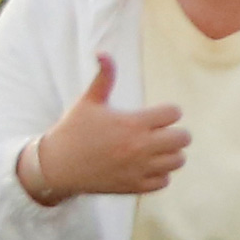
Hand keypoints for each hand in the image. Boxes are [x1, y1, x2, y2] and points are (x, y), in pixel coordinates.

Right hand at [24, 54, 189, 202]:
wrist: (55, 167)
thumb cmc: (73, 131)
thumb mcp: (88, 102)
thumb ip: (103, 77)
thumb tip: (103, 52)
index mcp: (132, 123)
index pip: (174, 113)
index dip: (168, 112)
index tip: (154, 115)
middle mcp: (140, 147)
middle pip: (184, 137)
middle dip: (175, 132)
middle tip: (160, 132)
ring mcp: (138, 169)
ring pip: (178, 161)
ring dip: (171, 154)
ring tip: (155, 149)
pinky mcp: (133, 186)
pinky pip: (164, 181)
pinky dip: (160, 174)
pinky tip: (147, 166)